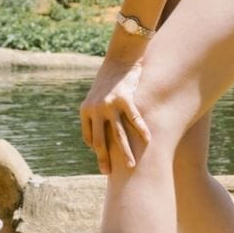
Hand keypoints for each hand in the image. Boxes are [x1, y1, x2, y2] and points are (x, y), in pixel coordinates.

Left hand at [81, 57, 149, 172]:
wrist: (119, 59)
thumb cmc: (109, 80)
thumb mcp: (97, 96)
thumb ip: (97, 114)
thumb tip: (104, 135)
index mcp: (85, 110)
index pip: (89, 137)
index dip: (96, 150)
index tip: (104, 160)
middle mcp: (95, 109)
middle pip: (100, 141)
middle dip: (105, 159)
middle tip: (109, 173)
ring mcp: (110, 105)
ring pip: (118, 135)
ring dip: (125, 152)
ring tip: (131, 166)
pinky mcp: (125, 99)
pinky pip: (135, 120)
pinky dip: (142, 131)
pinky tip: (148, 142)